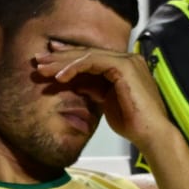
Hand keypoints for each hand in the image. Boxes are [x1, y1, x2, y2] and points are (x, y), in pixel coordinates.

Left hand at [33, 47, 177, 154]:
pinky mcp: (125, 67)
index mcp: (123, 66)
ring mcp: (127, 61)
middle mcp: (126, 59)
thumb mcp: (105, 102)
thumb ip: (93, 88)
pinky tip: (60, 77)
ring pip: (88, 55)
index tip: (47, 61)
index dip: (67, 58)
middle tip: (37, 60)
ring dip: (63, 62)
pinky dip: (75, 68)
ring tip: (43, 69)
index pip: (91, 57)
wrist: (150, 134)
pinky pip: (94, 62)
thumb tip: (75, 81)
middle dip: (60, 57)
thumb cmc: (132, 123)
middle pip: (87, 53)